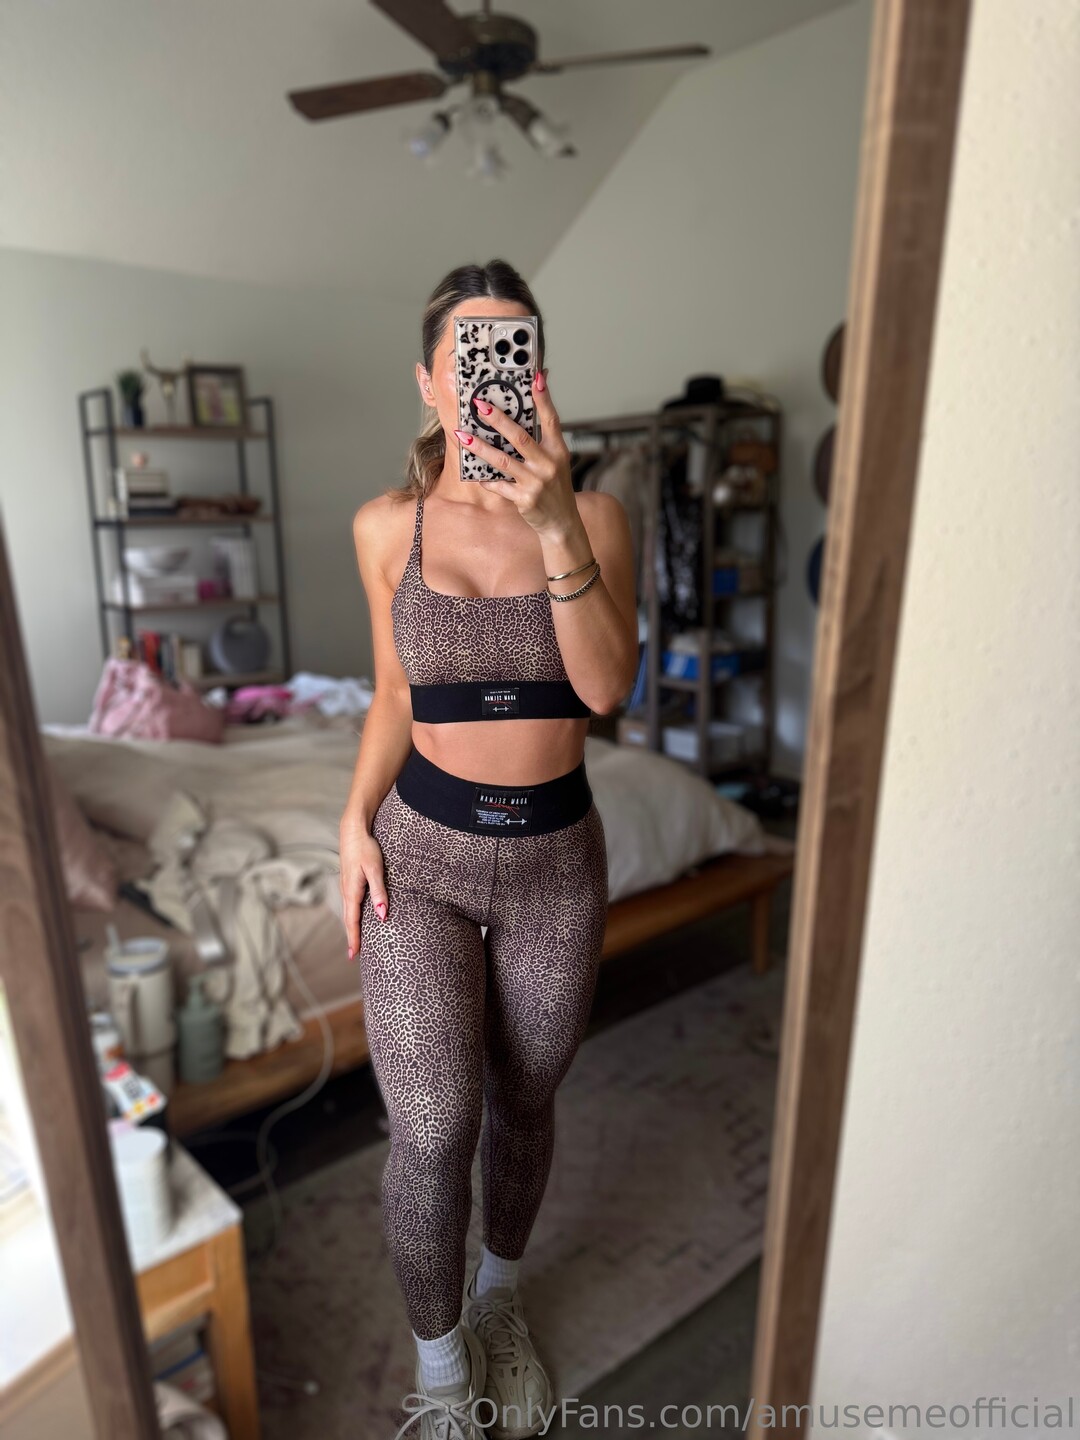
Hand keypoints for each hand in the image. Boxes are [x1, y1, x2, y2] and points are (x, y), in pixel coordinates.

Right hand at [339, 817, 388, 960]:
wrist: (352, 830)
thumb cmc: (366, 848)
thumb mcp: (375, 869)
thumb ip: (379, 892)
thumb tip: (382, 915)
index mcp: (352, 891)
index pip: (352, 921)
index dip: (354, 938)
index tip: (354, 955)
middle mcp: (346, 891)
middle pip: (349, 919)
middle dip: (351, 937)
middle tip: (353, 955)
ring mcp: (346, 886)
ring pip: (349, 911)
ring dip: (352, 927)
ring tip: (356, 941)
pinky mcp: (349, 881)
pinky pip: (350, 904)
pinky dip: (352, 915)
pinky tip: (357, 917)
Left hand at [453, 370, 576, 534]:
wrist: (562, 522)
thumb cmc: (554, 487)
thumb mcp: (555, 461)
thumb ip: (541, 440)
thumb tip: (523, 417)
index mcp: (558, 450)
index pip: (551, 419)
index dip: (544, 398)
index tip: (536, 377)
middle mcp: (549, 464)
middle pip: (520, 437)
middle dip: (498, 419)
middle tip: (480, 405)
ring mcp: (536, 482)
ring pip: (503, 460)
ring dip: (480, 447)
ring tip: (462, 435)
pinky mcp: (524, 499)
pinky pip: (499, 485)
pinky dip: (486, 479)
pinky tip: (475, 473)